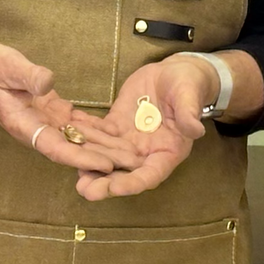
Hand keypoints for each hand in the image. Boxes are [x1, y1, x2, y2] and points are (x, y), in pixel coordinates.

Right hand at [0, 42, 138, 179]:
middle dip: (104, 157)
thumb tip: (48, 81)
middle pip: (75, 149)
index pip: (57, 147)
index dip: (81, 157)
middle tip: (134, 164)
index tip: (105, 164)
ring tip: (133, 153)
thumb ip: (28, 76)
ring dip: (106, 147)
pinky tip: (118, 134)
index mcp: (26, 125)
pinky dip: (98, 130)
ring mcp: (48, 122)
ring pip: (80, 139)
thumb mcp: (7, 66)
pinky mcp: (54, 112)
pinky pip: (79, 125)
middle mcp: (39, 129)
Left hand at [73, 57, 217, 200]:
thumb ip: (189, 115)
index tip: (115, 188)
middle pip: (123, 172)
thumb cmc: (189, 87)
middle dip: (103, 182)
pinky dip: (84, 132)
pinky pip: (98, 132)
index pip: (150, 175)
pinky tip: (68, 130)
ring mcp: (128, 140)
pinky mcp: (116, 125)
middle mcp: (145, 152)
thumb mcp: (190, 98)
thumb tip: (195, 130)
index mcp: (167, 152)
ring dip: (87, 160)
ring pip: (105, 155)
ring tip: (69, 164)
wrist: (175, 74)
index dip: (132, 183)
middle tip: (85, 189)